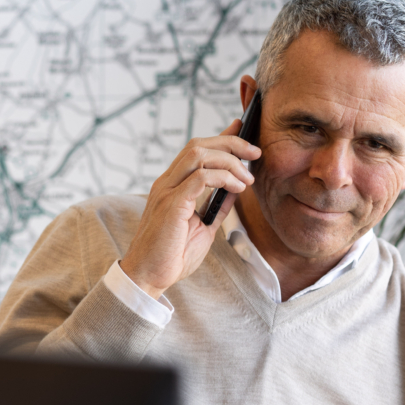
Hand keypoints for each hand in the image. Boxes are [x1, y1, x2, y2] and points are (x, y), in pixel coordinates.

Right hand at [119, 119, 260, 299]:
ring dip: (229, 160)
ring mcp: (166, 192)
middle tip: (255, 152)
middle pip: (198, 145)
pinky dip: (222, 178)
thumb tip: (236, 190)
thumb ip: (216, 206)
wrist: (148, 276)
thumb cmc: (171, 255)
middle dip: (230, 143)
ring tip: (247, 177)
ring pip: (198, 154)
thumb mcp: (203, 227)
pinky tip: (236, 188)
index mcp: (171, 186)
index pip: (196, 150)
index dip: (220, 136)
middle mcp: (166, 183)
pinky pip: (200, 178)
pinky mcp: (171, 205)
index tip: (241, 128)